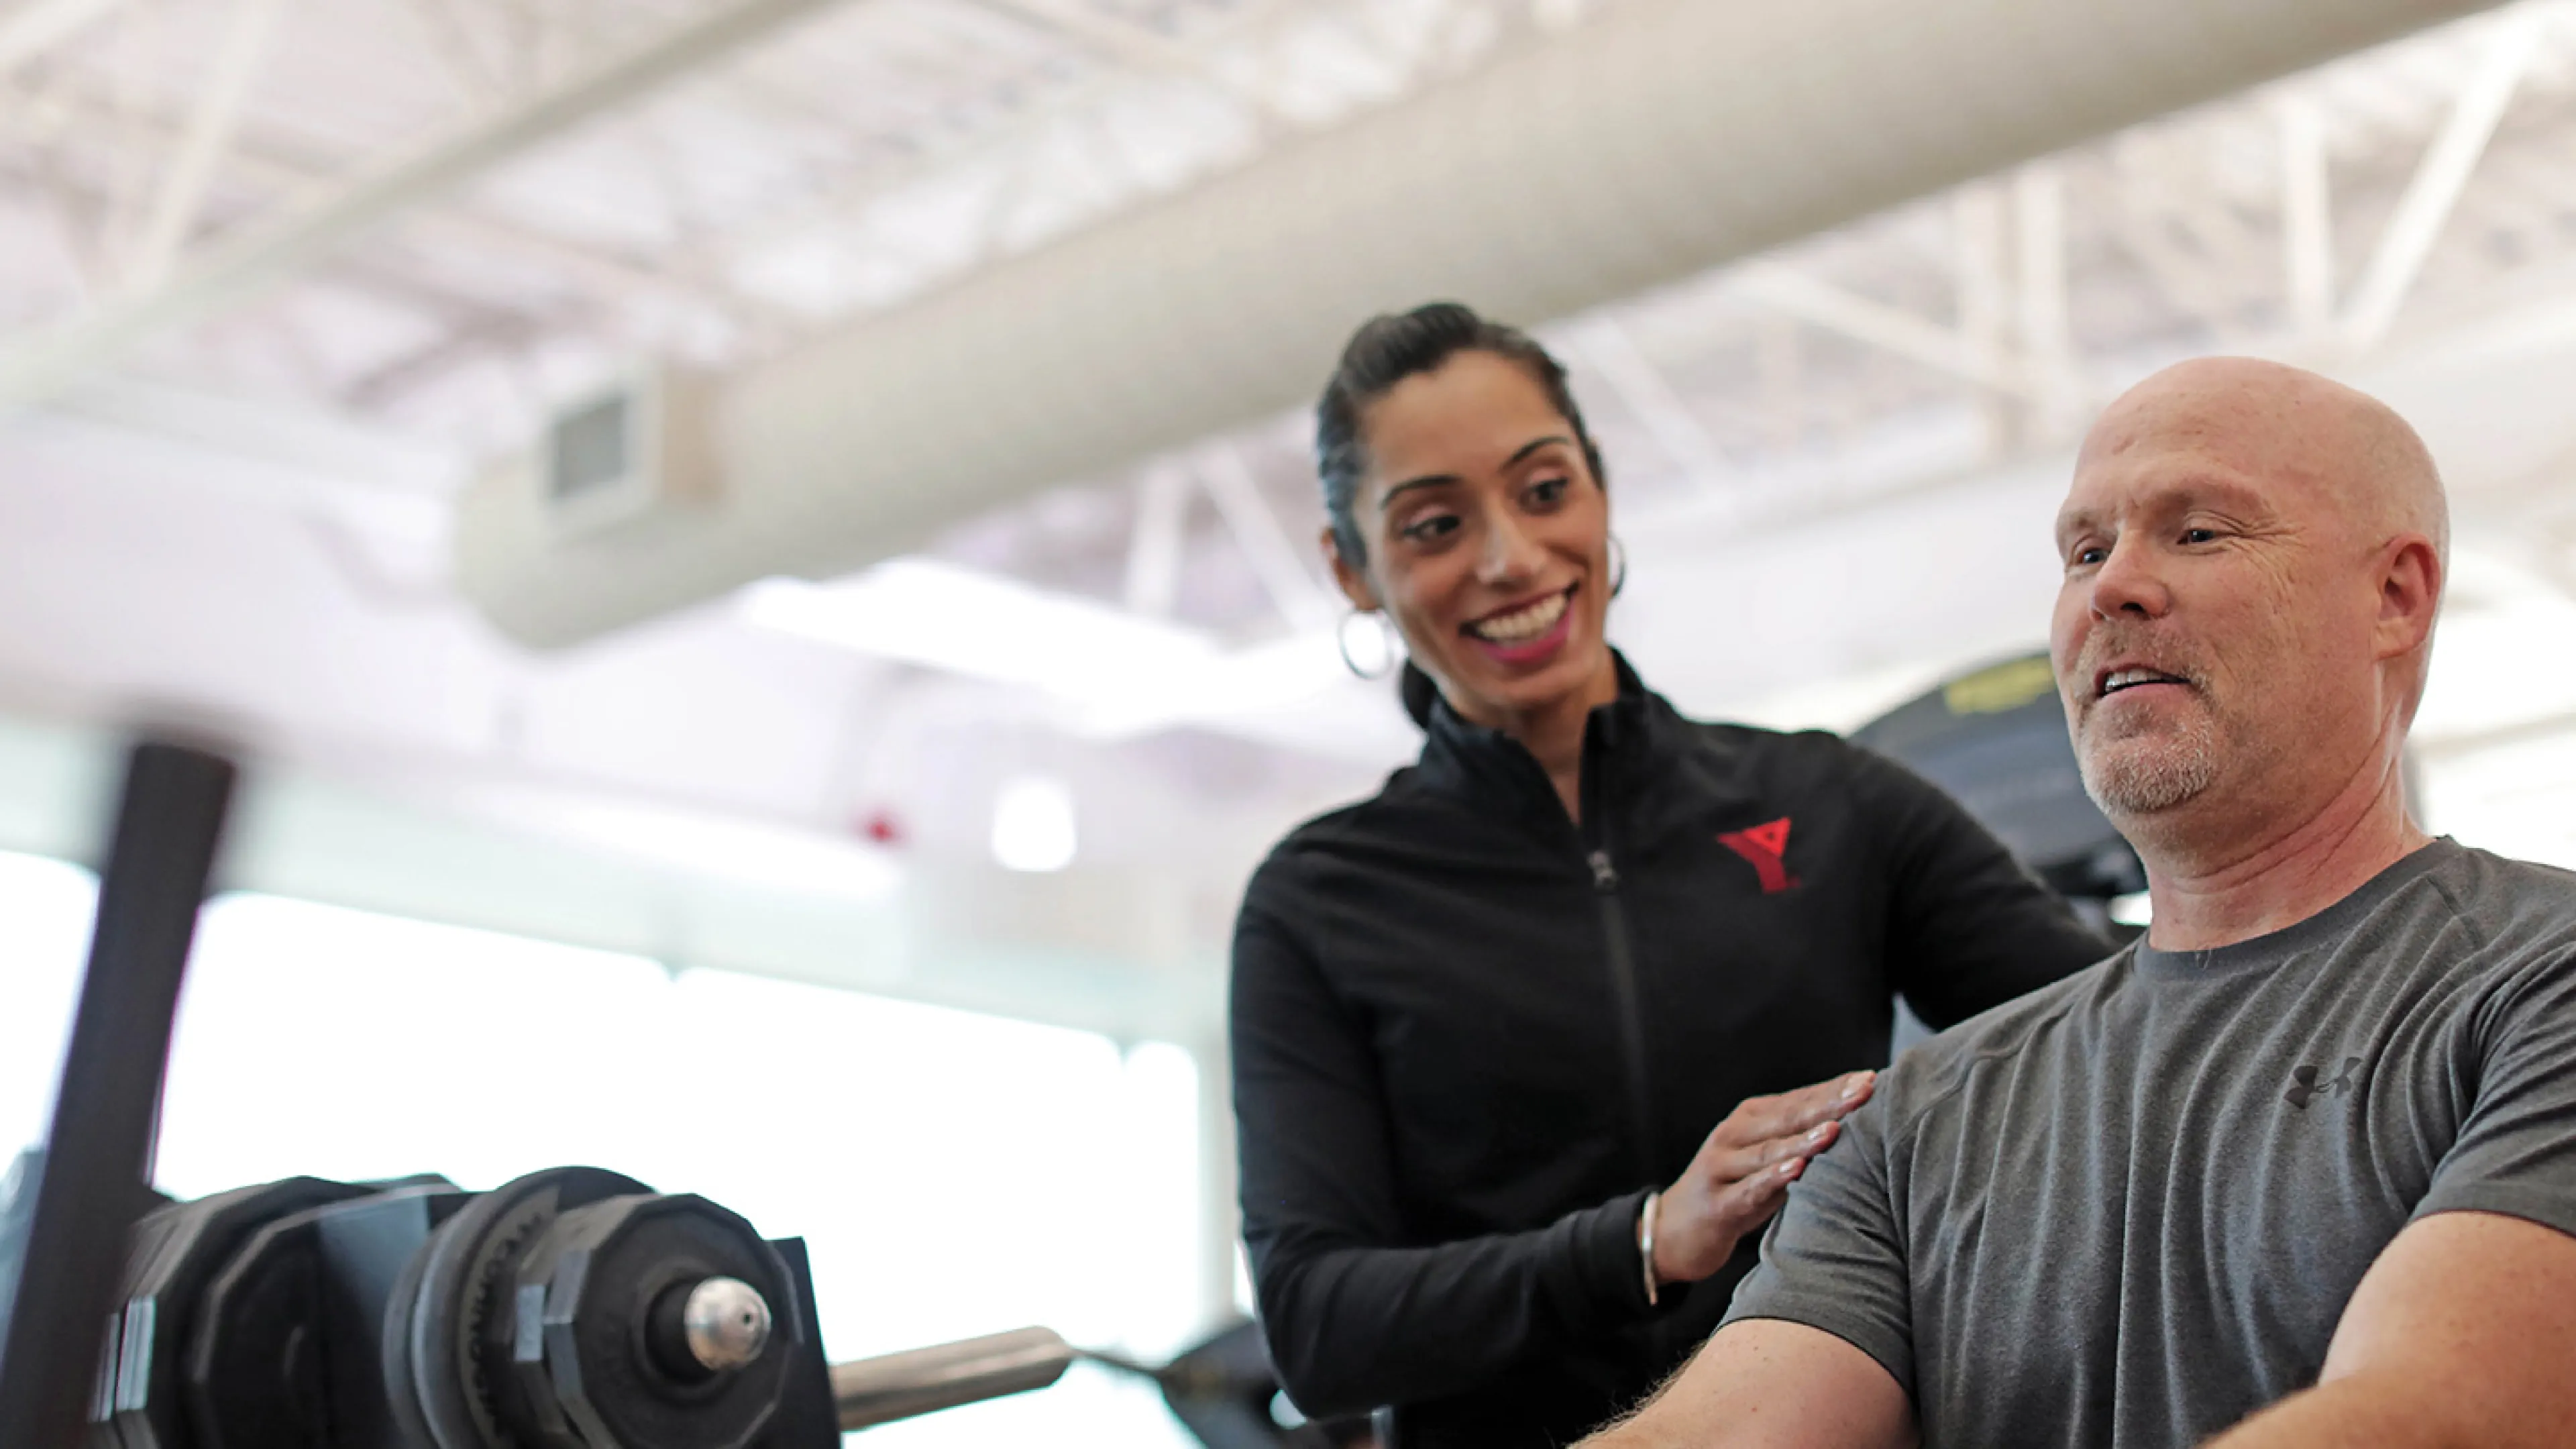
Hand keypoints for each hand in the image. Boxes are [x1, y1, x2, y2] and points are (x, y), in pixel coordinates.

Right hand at [1649, 1070, 1875, 1285]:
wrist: (1674, 1231)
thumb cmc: (1735, 1192)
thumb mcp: (1765, 1163)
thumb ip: (1800, 1144)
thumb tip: (1859, 1128)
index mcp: (1749, 1120)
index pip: (1799, 1099)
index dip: (1834, 1089)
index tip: (1871, 1079)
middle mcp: (1733, 1135)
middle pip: (1787, 1117)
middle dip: (1828, 1104)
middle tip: (1863, 1092)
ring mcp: (1721, 1169)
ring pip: (1767, 1151)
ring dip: (1803, 1140)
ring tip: (1835, 1129)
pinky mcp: (1716, 1205)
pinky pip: (1748, 1190)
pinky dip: (1772, 1179)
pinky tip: (1796, 1170)